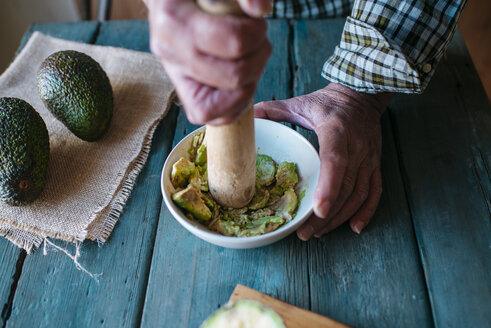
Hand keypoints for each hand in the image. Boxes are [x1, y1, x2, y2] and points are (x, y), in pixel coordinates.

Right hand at [145, 0, 271, 124]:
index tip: (256, 22)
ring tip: (247, 60)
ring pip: (221, 107)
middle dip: (258, 60)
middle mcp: (169, 49)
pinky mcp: (181, 88)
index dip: (257, 35)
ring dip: (248, 84)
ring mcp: (173, 71)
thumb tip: (261, 8)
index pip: (235, 43)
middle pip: (234, 78)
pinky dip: (233, 103)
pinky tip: (239, 81)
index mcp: (175, 17)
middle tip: (257, 42)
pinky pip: (209, 116)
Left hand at [255, 83, 392, 239]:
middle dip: (326, 215)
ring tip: (318, 232)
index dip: (329, 186)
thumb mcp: (301, 103)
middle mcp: (356, 147)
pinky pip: (374, 192)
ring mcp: (368, 158)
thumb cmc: (328, 103)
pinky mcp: (375, 165)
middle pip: (345, 187)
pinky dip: (366, 212)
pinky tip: (354, 227)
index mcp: (336, 131)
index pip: (335, 161)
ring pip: (359, 194)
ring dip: (340, 218)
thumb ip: (274, 110)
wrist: (361, 96)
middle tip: (304, 233)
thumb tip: (246, 115)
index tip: (318, 209)